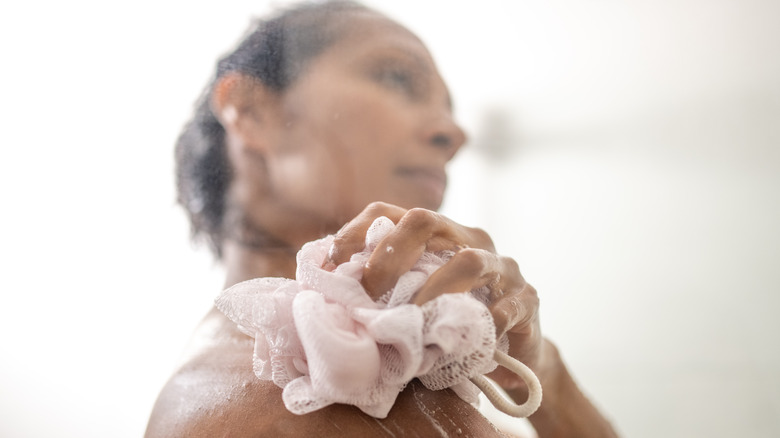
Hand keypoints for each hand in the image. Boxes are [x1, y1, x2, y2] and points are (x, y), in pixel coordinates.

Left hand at [325, 202, 541, 385]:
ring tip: (413, 321)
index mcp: (435, 236)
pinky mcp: (528, 299)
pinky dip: (486, 322)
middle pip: (426, 220)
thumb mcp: (412, 306)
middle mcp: (469, 239)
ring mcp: (502, 267)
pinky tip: (466, 341)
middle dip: (389, 254)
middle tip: (369, 293)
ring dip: (433, 291)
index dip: (355, 230)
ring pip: (469, 260)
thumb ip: (380, 296)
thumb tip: (326, 297)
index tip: (328, 264)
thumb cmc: (452, 327)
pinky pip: (510, 304)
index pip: (389, 213)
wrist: (514, 358)